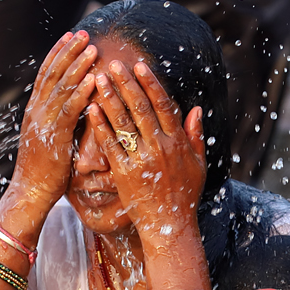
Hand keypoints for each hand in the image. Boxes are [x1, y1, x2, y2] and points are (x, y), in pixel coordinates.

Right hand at [9, 31, 99, 217]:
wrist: (30, 192)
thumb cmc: (45, 171)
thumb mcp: (52, 138)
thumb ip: (60, 120)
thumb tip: (77, 106)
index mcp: (35, 110)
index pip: (46, 74)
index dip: (58, 53)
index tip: (70, 35)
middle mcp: (36, 111)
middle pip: (52, 73)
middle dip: (69, 51)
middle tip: (84, 32)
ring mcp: (42, 122)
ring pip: (60, 87)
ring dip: (77, 65)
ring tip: (92, 47)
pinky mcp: (53, 136)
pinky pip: (68, 110)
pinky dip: (80, 93)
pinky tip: (92, 79)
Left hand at [87, 59, 206, 246]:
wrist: (170, 226)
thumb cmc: (185, 194)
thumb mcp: (199, 164)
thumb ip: (196, 135)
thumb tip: (196, 109)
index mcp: (178, 142)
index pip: (163, 105)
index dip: (150, 83)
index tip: (140, 65)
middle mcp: (160, 147)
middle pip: (141, 108)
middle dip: (126, 83)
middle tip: (113, 63)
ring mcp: (141, 160)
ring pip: (123, 122)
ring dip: (110, 98)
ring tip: (98, 78)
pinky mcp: (124, 173)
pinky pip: (110, 145)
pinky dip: (100, 126)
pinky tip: (90, 109)